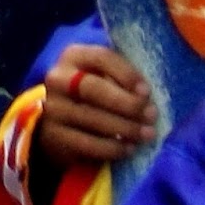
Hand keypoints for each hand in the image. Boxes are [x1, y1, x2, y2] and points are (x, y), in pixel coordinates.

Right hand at [37, 43, 155, 168]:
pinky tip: (128, 148)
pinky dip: (111, 148)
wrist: (62, 118)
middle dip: (127, 103)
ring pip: (91, 118)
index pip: (101, 58)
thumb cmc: (95, 90)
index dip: (126, 74)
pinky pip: (85, 143)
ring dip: (124, 128)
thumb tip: (149, 94)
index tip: (147, 91)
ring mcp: (53, 108)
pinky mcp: (55, 136)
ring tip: (146, 134)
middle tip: (151, 115)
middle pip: (93, 89)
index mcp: (75, 56)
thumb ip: (122, 76)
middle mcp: (58, 79)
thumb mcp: (105, 74)